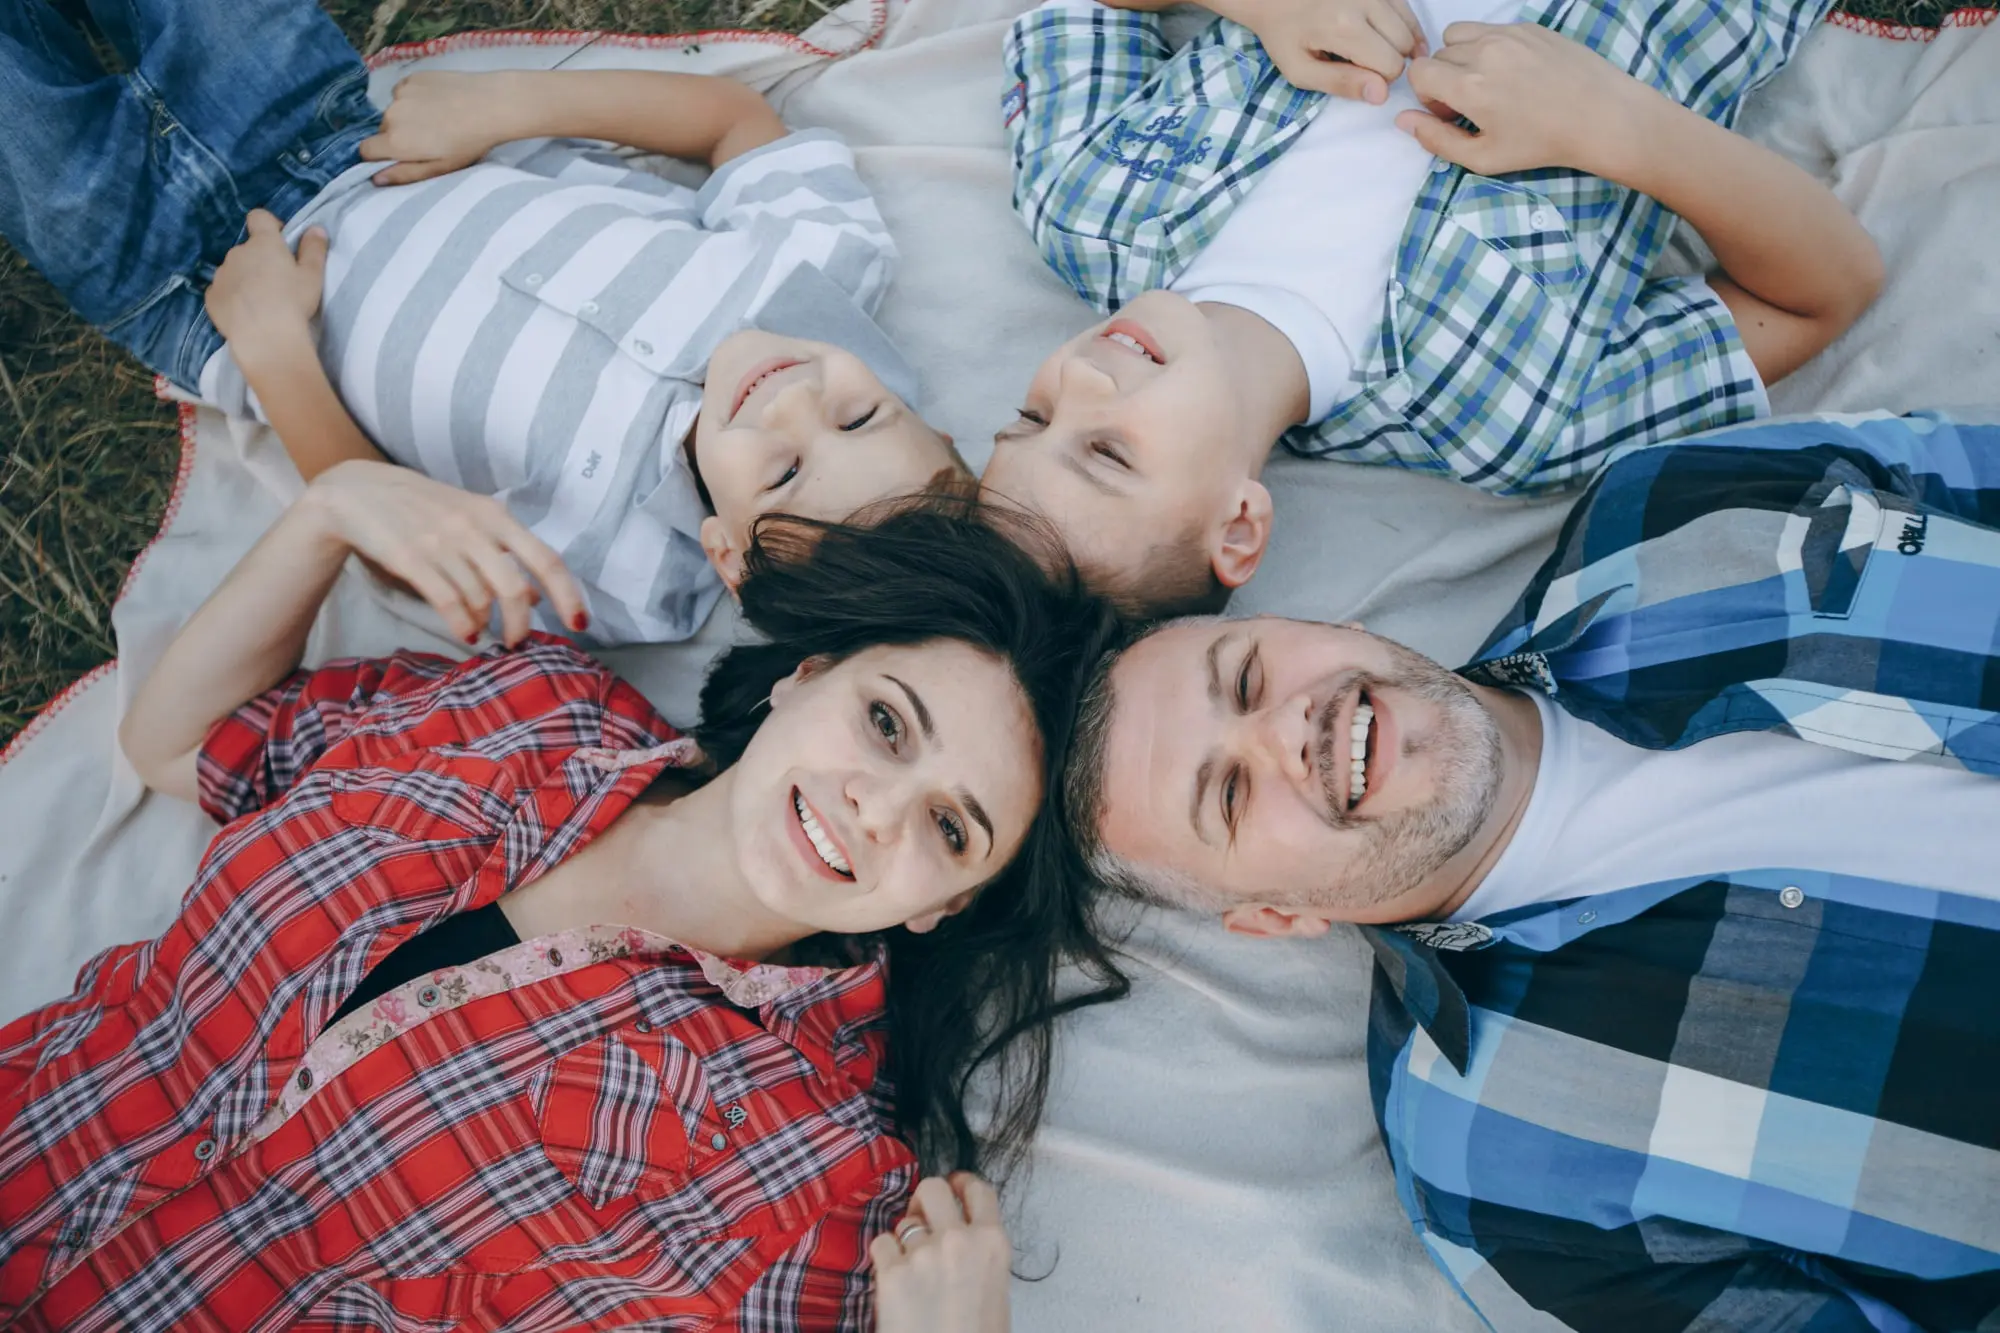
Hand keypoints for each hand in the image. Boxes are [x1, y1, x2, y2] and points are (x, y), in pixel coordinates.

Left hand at [206, 211, 326, 349]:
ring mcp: (221, 274)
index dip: (270, 226)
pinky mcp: (211, 296)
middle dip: (259, 260)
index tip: (281, 243)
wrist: (265, 338)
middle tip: (277, 284)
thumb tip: (316, 228)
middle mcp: (237, 252)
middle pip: (248, 249)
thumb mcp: (313, 276)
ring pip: (234, 270)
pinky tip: (245, 314)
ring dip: (245, 279)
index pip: (259, 217)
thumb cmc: (293, 303)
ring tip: (261, 303)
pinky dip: (232, 297)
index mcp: (263, 243)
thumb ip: (314, 249)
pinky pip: (222, 290)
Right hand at [300, 461, 588, 643]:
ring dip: (485, 624)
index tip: (580, 625)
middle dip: (521, 625)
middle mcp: (474, 528)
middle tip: (517, 642)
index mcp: (495, 515)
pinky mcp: (411, 559)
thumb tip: (540, 597)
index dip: (568, 595)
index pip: (546, 559)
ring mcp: (442, 542)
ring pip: (480, 599)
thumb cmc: (423, 509)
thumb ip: (506, 553)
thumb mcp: (471, 519)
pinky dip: (462, 624)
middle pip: (515, 589)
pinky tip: (464, 633)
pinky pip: (447, 602)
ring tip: (479, 629)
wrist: (358, 492)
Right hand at [359, 71, 530, 185]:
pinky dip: (415, 98)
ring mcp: (400, 93)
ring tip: (438, 119)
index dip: (380, 156)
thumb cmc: (469, 143)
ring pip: (395, 110)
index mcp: (395, 141)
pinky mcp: (412, 77)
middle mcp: (390, 115)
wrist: (491, 105)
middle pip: (383, 130)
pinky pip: (404, 92)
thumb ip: (405, 173)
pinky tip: (438, 102)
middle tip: (430, 139)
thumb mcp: (439, 167)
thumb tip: (375, 178)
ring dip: (407, 116)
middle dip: (398, 136)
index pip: (366, 150)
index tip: (401, 156)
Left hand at [871, 1174, 1010, 1332]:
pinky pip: (881, 1244)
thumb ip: (980, 1255)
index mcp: (993, 1243)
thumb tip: (961, 1237)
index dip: (962, 1184)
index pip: (979, 1189)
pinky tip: (893, 1278)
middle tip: (923, 1217)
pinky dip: (884, 1258)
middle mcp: (959, 1240)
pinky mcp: (892, 1274)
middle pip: (933, 1188)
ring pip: (904, 1219)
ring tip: (909, 1262)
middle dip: (925, 1199)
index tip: (954, 1188)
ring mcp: (923, 1254)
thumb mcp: (996, 1291)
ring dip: (905, 1236)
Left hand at [1228, 0, 1426, 101]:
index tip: (1359, 77)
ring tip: (1376, 53)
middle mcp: (1365, 2)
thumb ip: (1341, 84)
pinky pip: (1406, 8)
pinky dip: (1403, 26)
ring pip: (1409, 26)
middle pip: (1404, 44)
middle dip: (1391, 62)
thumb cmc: (1285, 36)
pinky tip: (1391, 38)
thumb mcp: (1302, 71)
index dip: (1380, 80)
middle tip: (1365, 66)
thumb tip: (1381, 94)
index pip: (1391, 66)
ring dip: (1399, 44)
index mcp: (1345, 27)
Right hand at [1398, 22, 1651, 174]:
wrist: (1600, 115)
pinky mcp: (1529, 26)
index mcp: (1470, 86)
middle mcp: (1484, 52)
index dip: (1426, 95)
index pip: (1419, 72)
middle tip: (1471, 103)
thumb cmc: (1541, 144)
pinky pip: (1490, 28)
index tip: (1447, 111)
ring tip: (1487, 81)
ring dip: (1461, 57)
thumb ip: (1436, 140)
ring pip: (1459, 35)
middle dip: (1443, 78)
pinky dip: (1489, 47)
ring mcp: (1508, 34)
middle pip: (1438, 54)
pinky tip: (1515, 72)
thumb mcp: (1484, 158)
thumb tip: (1402, 121)